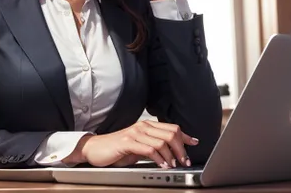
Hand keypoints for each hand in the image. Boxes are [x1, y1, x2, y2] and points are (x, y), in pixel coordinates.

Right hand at [73, 120, 198, 167]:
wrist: (95, 149)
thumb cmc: (117, 149)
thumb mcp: (139, 147)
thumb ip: (155, 147)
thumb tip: (172, 152)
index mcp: (147, 125)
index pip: (172, 128)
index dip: (185, 136)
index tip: (195, 143)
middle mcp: (143, 126)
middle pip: (171, 134)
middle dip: (182, 149)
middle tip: (185, 161)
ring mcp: (135, 133)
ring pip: (163, 142)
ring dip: (172, 155)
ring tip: (174, 165)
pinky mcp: (128, 142)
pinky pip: (150, 149)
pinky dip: (159, 158)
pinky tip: (162, 165)